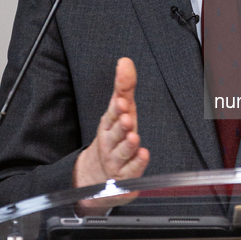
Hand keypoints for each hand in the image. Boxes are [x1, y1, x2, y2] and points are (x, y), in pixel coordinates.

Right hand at [73, 57, 149, 196]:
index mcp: (109, 125)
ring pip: (121, 153)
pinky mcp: (124, 177)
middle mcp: (110, 142)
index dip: (116, 109)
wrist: (97, 175)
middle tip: (126, 118)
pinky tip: (143, 155)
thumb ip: (124, 87)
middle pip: (114, 133)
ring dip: (127, 145)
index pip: (111, 115)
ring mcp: (116, 160)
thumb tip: (125, 62)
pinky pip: (130, 171)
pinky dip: (136, 164)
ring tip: (133, 137)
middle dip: (120, 125)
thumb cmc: (114, 137)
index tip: (121, 101)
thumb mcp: (120, 111)